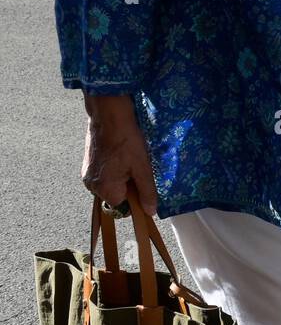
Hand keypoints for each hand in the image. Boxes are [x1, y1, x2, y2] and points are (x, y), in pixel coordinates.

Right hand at [81, 92, 158, 216]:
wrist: (109, 113)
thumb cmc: (126, 139)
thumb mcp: (142, 166)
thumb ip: (147, 192)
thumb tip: (150, 212)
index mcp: (104, 189)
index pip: (123, 206)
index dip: (135, 195)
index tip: (141, 179)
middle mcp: (91, 185)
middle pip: (114, 195)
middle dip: (127, 185)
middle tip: (134, 165)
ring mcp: (86, 173)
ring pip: (109, 183)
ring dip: (120, 175)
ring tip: (127, 157)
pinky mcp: (86, 163)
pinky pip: (103, 173)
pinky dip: (112, 167)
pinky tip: (119, 153)